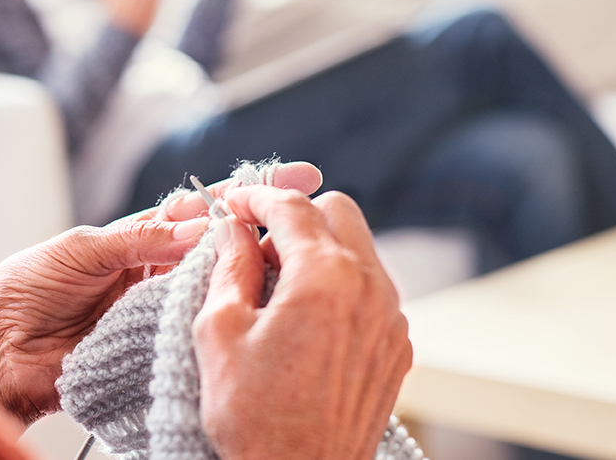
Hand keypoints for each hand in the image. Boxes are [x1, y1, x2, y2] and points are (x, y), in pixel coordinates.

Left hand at [0, 163, 323, 431]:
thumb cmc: (26, 290)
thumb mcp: (80, 250)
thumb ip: (140, 239)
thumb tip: (200, 226)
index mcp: (138, 237)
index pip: (202, 207)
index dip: (247, 190)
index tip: (296, 175)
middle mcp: (156, 269)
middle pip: (221, 246)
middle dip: (264, 231)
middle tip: (307, 220)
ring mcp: (159, 307)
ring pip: (216, 285)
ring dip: (250, 274)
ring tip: (290, 263)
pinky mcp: (155, 344)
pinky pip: (196, 327)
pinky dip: (221, 317)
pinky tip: (250, 309)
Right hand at [194, 187, 411, 459]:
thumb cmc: (255, 419)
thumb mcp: (219, 331)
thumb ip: (229, 265)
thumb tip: (233, 230)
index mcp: (325, 278)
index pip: (292, 206)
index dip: (256, 196)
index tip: (234, 204)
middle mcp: (370, 289)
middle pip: (338, 210)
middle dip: (295, 215)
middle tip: (257, 244)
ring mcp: (391, 318)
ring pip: (359, 248)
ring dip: (319, 249)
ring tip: (276, 286)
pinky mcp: (396, 345)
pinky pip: (371, 289)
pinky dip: (339, 284)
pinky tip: (304, 317)